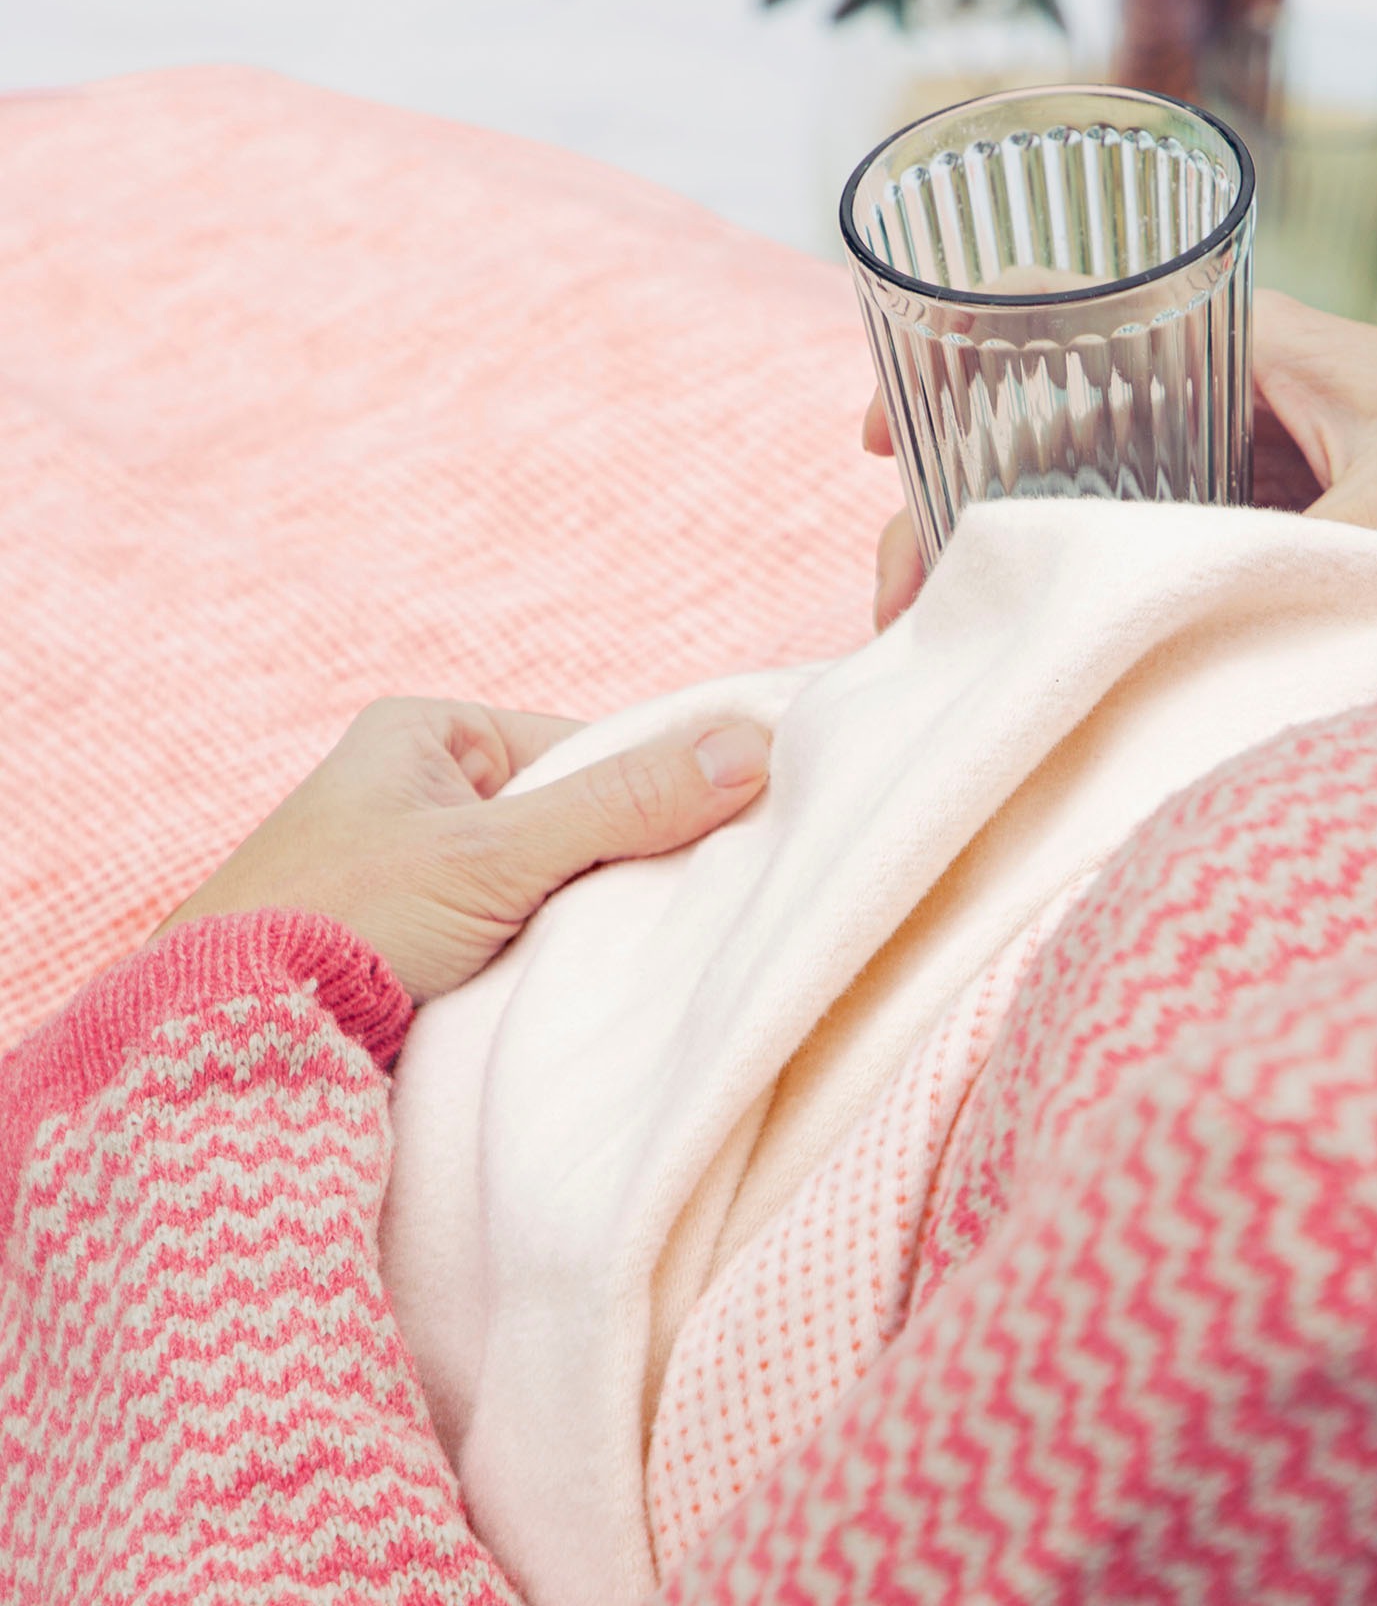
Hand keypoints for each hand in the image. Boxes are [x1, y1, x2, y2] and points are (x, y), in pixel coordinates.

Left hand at [161, 697, 770, 1001]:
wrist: (216, 1048)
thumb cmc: (339, 923)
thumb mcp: (496, 853)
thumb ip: (624, 805)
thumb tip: (754, 747)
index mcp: (429, 735)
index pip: (585, 751)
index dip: (651, 798)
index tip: (712, 847)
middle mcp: (420, 793)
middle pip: (572, 820)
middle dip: (615, 869)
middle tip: (672, 911)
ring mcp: (414, 875)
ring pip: (547, 888)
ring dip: (579, 926)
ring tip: (618, 958)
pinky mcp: (412, 950)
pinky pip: (511, 941)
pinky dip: (542, 966)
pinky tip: (571, 990)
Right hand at [863, 291, 1376, 628]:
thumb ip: (1310, 562)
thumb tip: (1188, 636)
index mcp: (1247, 341)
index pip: (1067, 324)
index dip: (958, 370)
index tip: (881, 435)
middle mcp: (1231, 392)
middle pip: (1059, 429)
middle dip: (966, 499)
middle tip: (904, 595)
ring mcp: (1250, 462)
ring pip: (1100, 496)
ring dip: (1025, 553)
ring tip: (948, 635)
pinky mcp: (1279, 523)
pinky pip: (1159, 545)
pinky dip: (1098, 586)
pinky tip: (1049, 645)